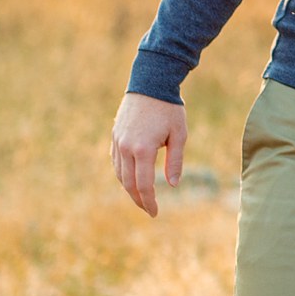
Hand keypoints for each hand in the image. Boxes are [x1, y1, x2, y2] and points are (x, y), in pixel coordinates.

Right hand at [111, 92, 186, 217]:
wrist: (150, 82)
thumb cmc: (169, 109)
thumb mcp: (179, 135)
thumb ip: (175, 161)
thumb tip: (173, 185)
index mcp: (143, 149)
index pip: (144, 185)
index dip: (149, 201)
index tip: (155, 213)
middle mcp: (126, 147)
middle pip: (129, 183)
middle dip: (139, 199)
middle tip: (149, 209)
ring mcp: (118, 141)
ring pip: (120, 174)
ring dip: (129, 188)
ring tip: (141, 197)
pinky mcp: (115, 135)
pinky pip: (116, 161)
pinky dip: (122, 174)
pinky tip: (131, 178)